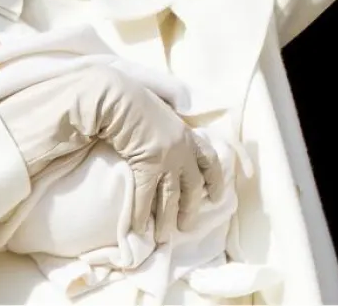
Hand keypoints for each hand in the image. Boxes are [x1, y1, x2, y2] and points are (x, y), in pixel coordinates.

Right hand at [0, 66, 223, 242]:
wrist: (121, 98)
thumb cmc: (138, 99)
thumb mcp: (164, 108)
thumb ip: (171, 120)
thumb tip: (173, 120)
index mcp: (188, 134)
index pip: (209, 160)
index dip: (214, 179)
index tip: (216, 196)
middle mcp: (182, 149)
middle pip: (192, 185)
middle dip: (190, 208)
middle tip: (187, 226)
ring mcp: (167, 159)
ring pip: (170, 197)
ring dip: (167, 219)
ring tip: (164, 238)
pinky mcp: (147, 166)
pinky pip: (145, 197)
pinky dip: (142, 215)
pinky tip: (139, 230)